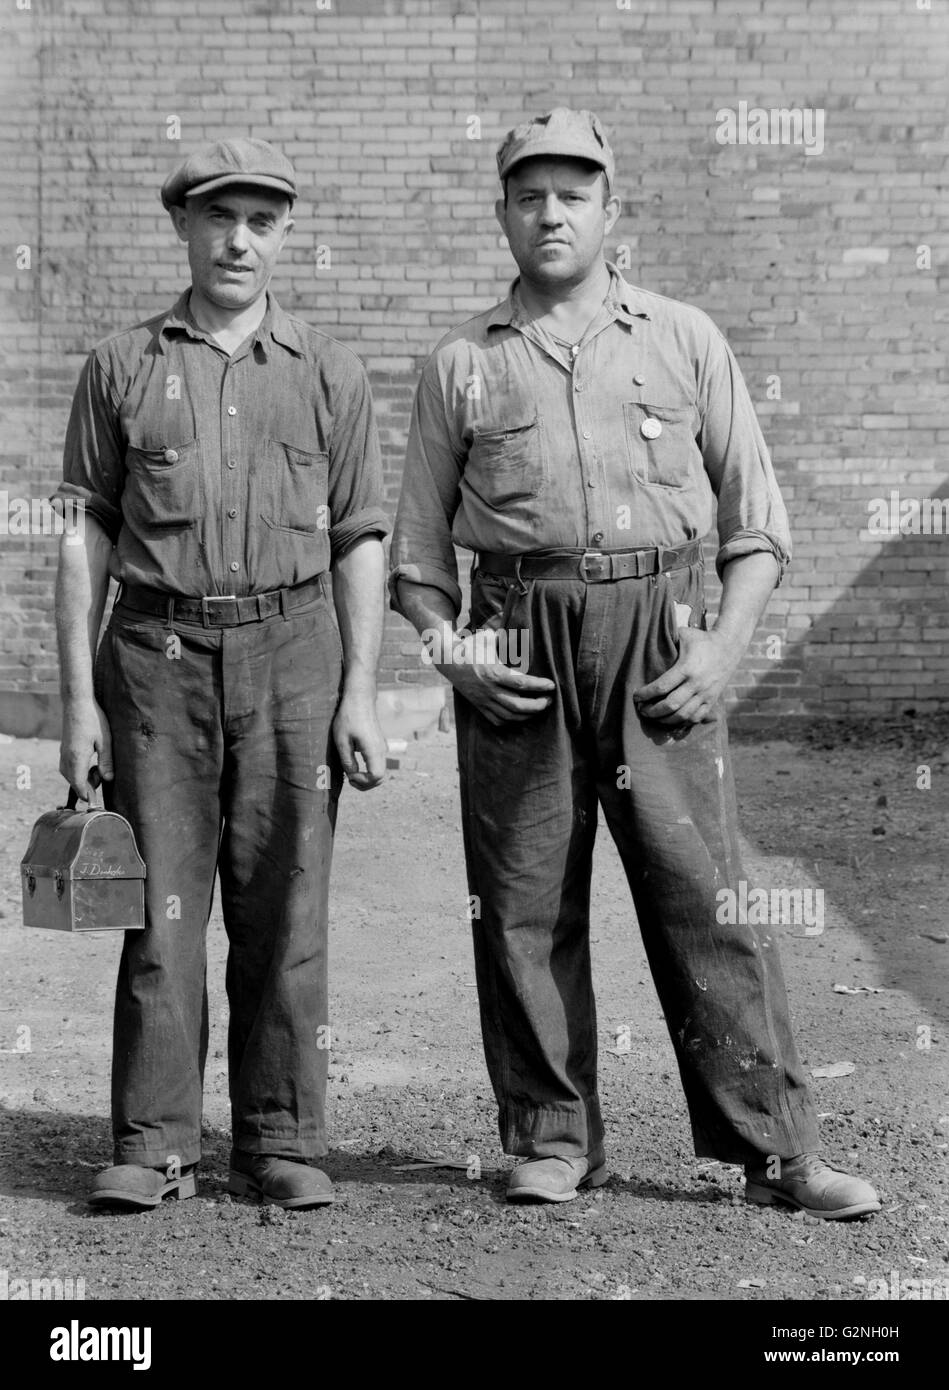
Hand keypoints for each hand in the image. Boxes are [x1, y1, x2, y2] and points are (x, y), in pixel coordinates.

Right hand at [59, 696, 112, 798]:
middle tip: (102, 774)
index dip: (87, 795)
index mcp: (77, 758)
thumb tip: (107, 780)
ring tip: (97, 767)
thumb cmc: (94, 720)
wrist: (77, 703)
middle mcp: (66, 758)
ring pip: (70, 775)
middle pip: (74, 782)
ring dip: (82, 777)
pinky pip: (68, 767)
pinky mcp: (64, 749)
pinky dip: (78, 770)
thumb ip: (106, 762)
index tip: (97, 800)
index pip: (79, 785)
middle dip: (87, 785)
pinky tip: (90, 760)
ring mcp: (63, 753)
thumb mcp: (106, 741)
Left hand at [332, 691, 386, 790]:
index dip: (363, 782)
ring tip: (352, 775)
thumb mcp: (342, 742)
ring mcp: (382, 748)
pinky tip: (356, 767)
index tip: (349, 776)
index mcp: (374, 750)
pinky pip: (378, 764)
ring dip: (367, 778)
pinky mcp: (379, 745)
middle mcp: (382, 750)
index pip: (376, 776)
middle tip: (350, 780)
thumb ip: (348, 761)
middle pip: (380, 778)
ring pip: (380, 772)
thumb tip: (352, 775)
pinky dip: (369, 771)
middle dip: (365, 784)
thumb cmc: (349, 718)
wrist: (360, 700)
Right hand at [438, 626, 555, 726]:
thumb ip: (505, 637)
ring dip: (528, 715)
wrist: (447, 660)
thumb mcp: (487, 637)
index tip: (552, 685)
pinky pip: (497, 720)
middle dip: (537, 705)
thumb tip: (523, 632)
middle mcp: (489, 689)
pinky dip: (511, 721)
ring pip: (509, 716)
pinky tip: (521, 715)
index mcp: (493, 672)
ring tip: (540, 708)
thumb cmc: (471, 646)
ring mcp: (483, 700)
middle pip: (518, 706)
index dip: (539, 686)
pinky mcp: (479, 706)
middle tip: (549, 700)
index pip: (521, 684)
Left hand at [634, 625, 739, 725]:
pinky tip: (671, 720)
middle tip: (641, 710)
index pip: (662, 687)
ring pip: (683, 715)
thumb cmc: (701, 639)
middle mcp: (696, 684)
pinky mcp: (712, 700)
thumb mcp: (683, 635)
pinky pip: (696, 717)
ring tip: (653, 717)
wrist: (729, 646)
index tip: (636, 697)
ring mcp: (706, 694)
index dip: (646, 694)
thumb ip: (666, 639)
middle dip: (652, 711)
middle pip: (670, 705)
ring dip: (665, 720)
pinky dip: (682, 722)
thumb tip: (646, 642)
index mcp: (686, 668)